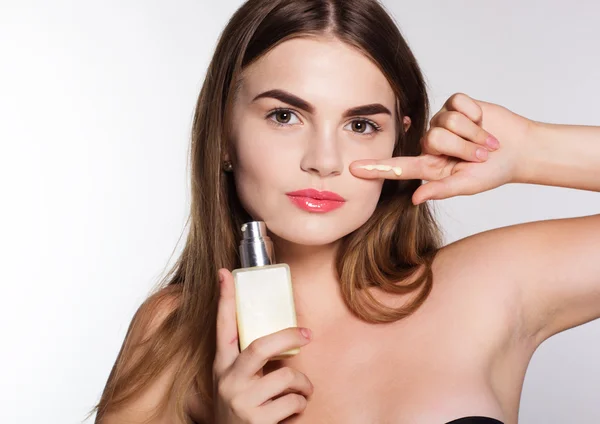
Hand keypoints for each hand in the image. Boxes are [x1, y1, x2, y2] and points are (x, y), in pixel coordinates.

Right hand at [213, 268, 313, 423]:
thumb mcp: (237, 382)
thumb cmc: (242, 408)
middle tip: (307, 334)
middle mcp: (227, 380)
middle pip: (260, 346)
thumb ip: (250, 362)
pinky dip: (301, 407)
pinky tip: (292, 413)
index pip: (222, 327)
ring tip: (300, 393)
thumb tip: (285, 335)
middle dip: (288, 336)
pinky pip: (293, 402)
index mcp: (222, 365)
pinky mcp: (256, 421)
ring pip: (286, 376)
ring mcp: (240, 401)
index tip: (226, 272)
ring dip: (303, 385)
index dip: (225, 299)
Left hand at [349, 93, 534, 204]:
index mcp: (430, 166)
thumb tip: (414, 198)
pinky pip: (458, 104)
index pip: (398, 167)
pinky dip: (476, 114)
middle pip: (434, 138)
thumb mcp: (467, 185)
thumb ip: (441, 190)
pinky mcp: (456, 104)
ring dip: (473, 133)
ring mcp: (442, 122)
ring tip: (485, 142)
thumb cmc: (493, 172)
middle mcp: (431, 142)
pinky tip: (483, 122)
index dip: (376, 167)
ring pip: (448, 121)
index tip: (354, 169)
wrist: (519, 149)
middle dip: (463, 147)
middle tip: (480, 156)